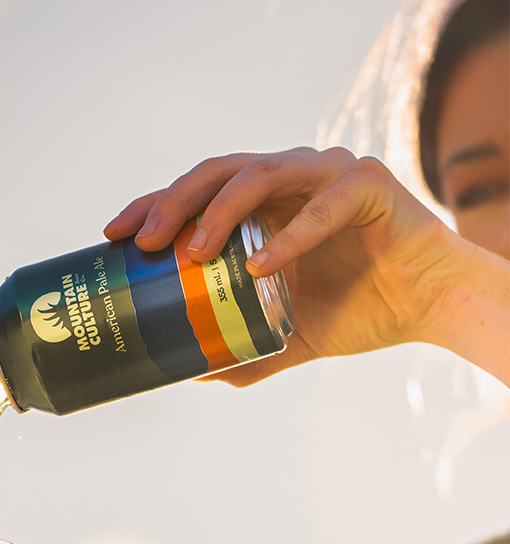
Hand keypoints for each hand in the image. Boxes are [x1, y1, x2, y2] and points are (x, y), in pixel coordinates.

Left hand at [105, 148, 469, 384]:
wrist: (428, 306)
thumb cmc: (360, 309)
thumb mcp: (285, 335)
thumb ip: (240, 348)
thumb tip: (189, 371)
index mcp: (267, 203)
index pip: (198, 191)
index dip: (154, 205)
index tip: (115, 235)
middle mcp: (291, 178)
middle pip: (219, 172)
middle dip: (174, 202)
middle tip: (145, 243)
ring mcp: (329, 175)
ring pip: (261, 174)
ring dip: (221, 210)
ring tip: (193, 251)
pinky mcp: (368, 186)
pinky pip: (323, 207)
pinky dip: (291, 236)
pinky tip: (262, 267)